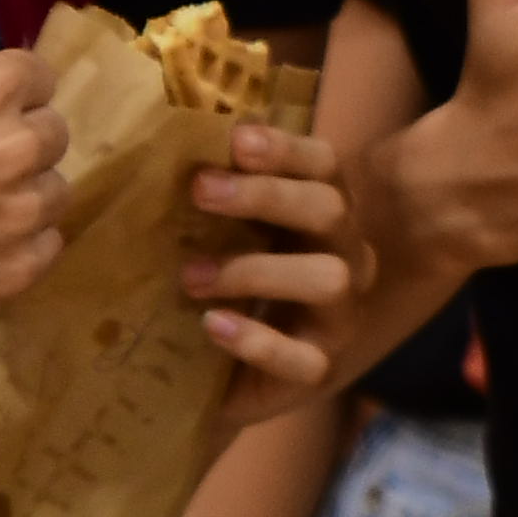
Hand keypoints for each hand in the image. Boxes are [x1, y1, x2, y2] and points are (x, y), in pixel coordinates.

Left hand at [180, 120, 365, 430]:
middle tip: (201, 190)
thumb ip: (216, 195)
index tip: (236, 139)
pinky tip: (213, 325)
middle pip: (330, 209)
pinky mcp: (317, 369)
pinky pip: (303, 359)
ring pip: (329, 279)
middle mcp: (346, 256)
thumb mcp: (226, 235)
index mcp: (324, 213)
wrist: (234, 377)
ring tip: (191, 276)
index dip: (286, 148)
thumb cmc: (229, 288)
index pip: (324, 165)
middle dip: (267, 196)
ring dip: (256, 271)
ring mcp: (339, 316)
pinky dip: (256, 340)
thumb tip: (171, 145)